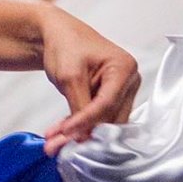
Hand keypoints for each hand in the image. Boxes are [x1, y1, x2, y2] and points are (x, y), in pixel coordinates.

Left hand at [37, 8, 139, 154]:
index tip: (66, 132)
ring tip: (53, 143)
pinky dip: (78, 126)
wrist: (57, 36)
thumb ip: (79, 105)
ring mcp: (121, 91)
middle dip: (83, 132)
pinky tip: (59, 134)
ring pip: (103, 122)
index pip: (107, 103)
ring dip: (79, 133)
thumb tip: (83, 135)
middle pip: (109, 116)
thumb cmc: (66, 45)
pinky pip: (96, 118)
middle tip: (57, 145)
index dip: (87, 121)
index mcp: (124, 68)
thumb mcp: (70, 75)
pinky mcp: (109, 99)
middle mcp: (128, 81)